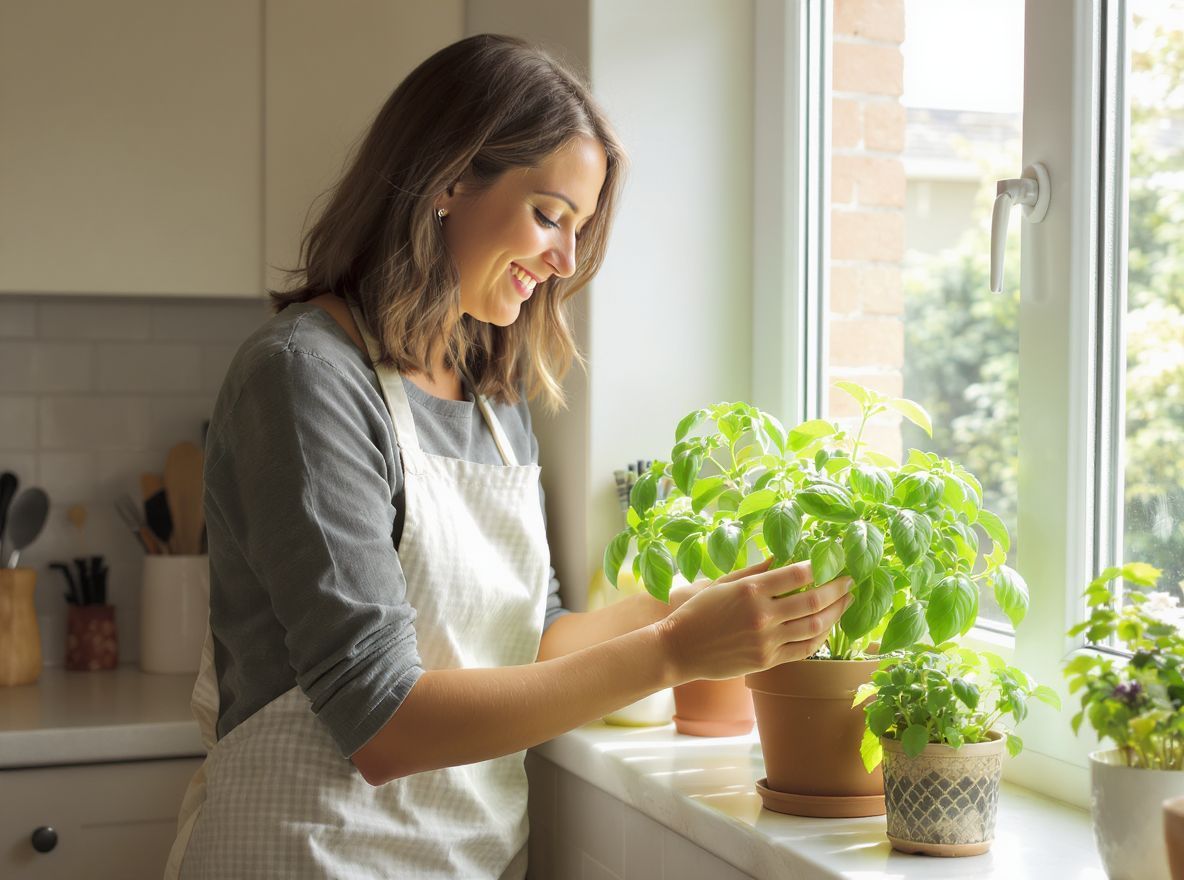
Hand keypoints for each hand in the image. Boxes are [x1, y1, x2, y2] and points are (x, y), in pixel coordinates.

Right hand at [655, 557, 853, 683]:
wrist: (680, 649)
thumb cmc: (698, 612)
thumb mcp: (723, 584)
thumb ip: (755, 571)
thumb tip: (784, 557)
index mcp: (750, 590)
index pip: (797, 574)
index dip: (820, 567)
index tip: (833, 560)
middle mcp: (762, 615)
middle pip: (813, 600)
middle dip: (837, 589)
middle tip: (851, 580)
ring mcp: (766, 640)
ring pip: (814, 626)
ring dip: (836, 612)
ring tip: (846, 601)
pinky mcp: (767, 660)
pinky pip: (804, 649)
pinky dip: (820, 637)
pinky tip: (828, 626)